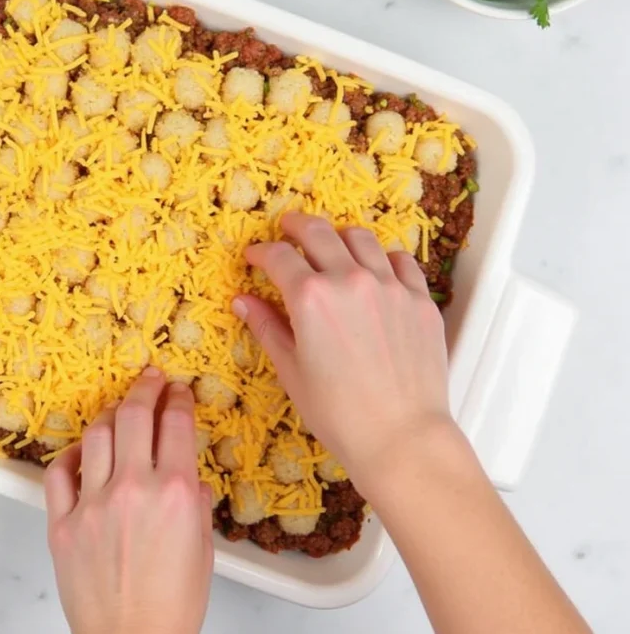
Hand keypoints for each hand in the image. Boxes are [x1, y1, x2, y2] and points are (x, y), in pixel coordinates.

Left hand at [44, 368, 213, 633]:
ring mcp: (93, 504)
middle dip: (145, 389)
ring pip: (96, 434)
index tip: (178, 391)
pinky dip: (71, 455)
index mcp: (174, 492)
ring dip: (110, 414)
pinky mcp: (62, 524)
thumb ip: (193, 500)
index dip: (177, 399)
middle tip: (150, 379)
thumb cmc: (173, 603)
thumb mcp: (203, 546)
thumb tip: (186, 473)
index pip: (175, 423)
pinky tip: (82, 452)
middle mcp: (132, 488)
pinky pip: (59, 473)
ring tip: (118, 409)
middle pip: (133, 415)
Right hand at [232, 213, 453, 495]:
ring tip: (332, 246)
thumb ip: (267, 328)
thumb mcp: (292, 371)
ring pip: (361, 238)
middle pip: (318, 231)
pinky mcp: (420, 300)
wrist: (402, 437)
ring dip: (339, 237)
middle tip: (287, 229)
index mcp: (311, 297)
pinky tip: (375, 270)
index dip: (261, 252)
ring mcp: (390, 286)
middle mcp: (350, 280)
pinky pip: (400, 261)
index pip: (278, 256)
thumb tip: (243, 302)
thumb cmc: (339, 414)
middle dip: (296, 226)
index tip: (255, 257)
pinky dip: (382, 258)